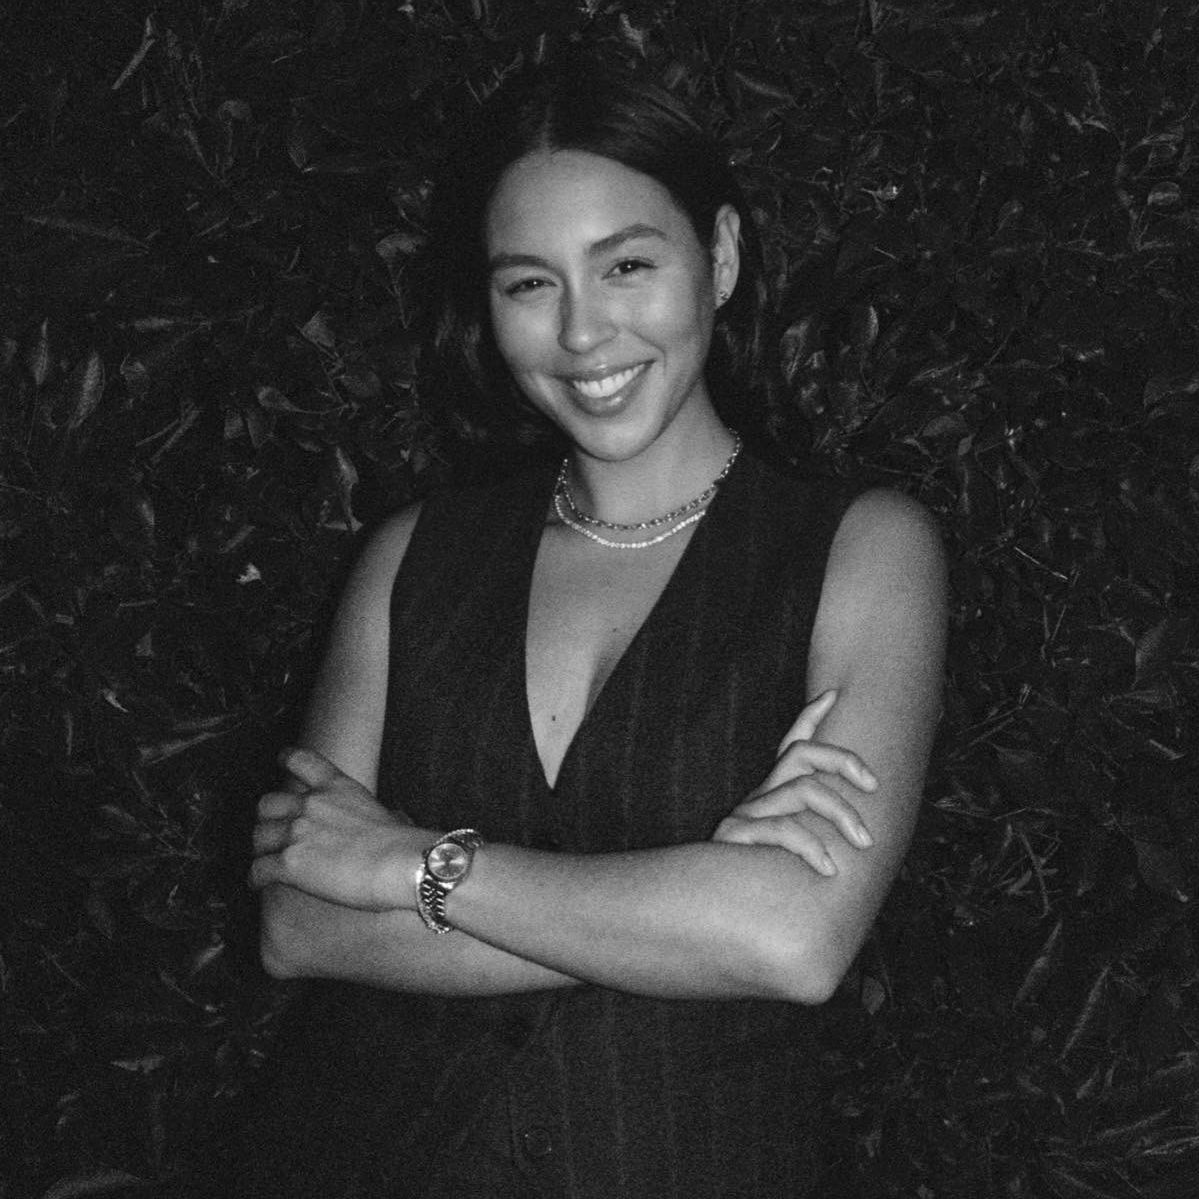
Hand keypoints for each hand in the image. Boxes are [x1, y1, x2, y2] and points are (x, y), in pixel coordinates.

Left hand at [249, 747, 419, 909]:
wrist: (399, 864)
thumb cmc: (404, 844)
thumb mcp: (389, 813)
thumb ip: (380, 814)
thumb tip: (397, 819)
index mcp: (337, 787)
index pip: (300, 760)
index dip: (286, 759)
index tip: (280, 761)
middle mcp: (311, 804)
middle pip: (267, 803)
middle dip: (267, 818)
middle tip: (274, 831)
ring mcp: (297, 832)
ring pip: (258, 836)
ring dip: (261, 849)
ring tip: (266, 860)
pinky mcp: (289, 864)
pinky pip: (257, 869)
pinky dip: (255, 877)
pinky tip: (259, 883)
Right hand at [712, 690, 876, 875]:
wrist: (701, 908)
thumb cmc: (757, 883)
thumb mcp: (788, 852)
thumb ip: (813, 837)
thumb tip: (857, 844)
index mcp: (772, 794)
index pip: (791, 746)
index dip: (811, 717)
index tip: (834, 694)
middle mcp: (759, 796)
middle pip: (801, 754)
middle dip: (843, 761)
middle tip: (874, 785)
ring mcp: (746, 813)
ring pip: (803, 789)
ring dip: (841, 812)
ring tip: (864, 841)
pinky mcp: (734, 835)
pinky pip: (782, 829)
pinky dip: (811, 847)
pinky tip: (828, 869)